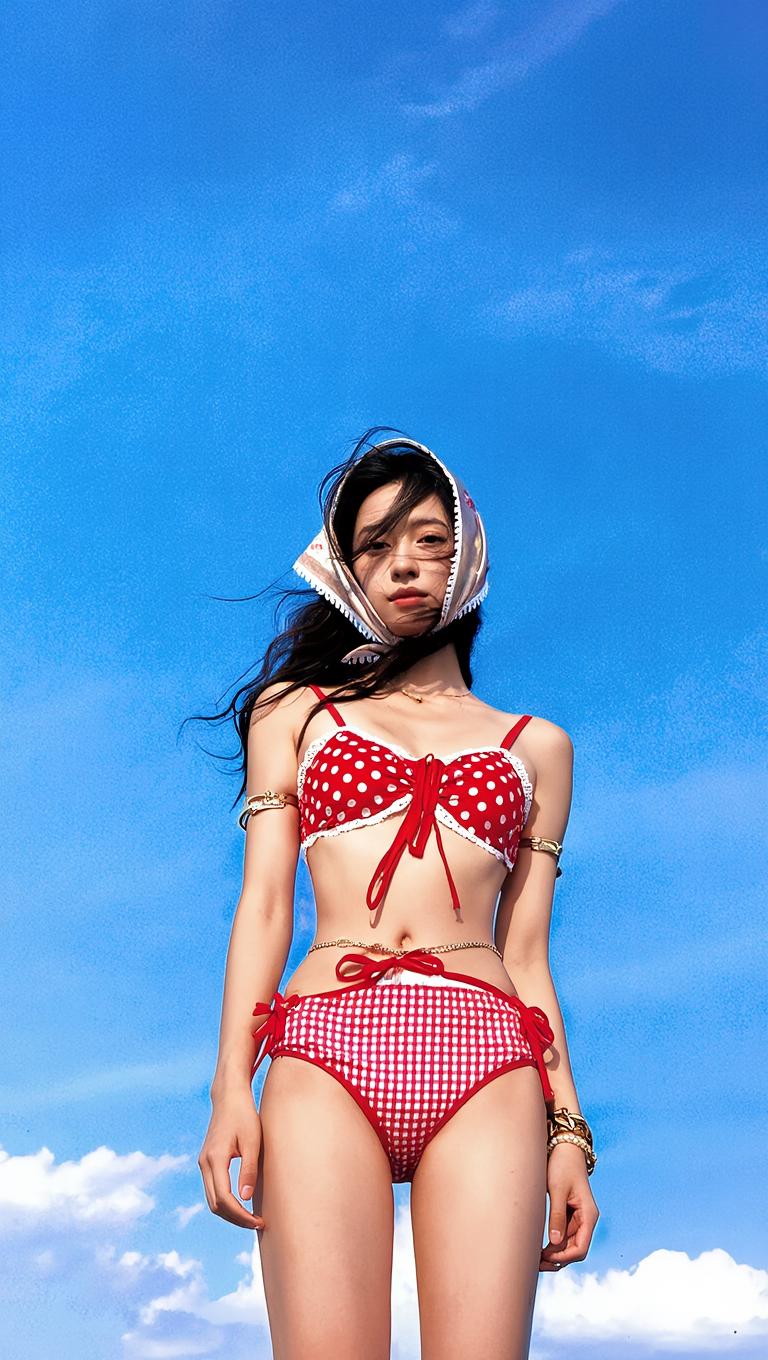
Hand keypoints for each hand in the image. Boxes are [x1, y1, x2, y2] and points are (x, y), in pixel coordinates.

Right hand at [198, 1091, 265, 1228]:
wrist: (229, 1096)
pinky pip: (213, 1189)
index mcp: (215, 1159)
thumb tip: (245, 1199)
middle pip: (215, 1204)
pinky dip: (225, 1201)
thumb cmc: (244, 1115)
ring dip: (230, 1212)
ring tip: (252, 1217)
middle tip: (258, 1223)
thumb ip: (248, 1170)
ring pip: (212, 1199)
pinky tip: (242, 1203)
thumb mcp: (252, 1141)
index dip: (241, 1215)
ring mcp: (203, 1163)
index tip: (259, 1221)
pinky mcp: (207, 1161)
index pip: (224, 1199)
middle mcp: (204, 1163)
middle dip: (235, 1218)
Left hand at [540, 1142, 599, 1270]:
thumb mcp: (557, 1190)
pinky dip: (553, 1245)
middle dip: (557, 1260)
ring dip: (554, 1255)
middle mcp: (586, 1220)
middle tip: (535, 1263)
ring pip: (568, 1246)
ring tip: (534, 1259)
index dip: (563, 1257)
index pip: (580, 1248)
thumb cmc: (562, 1165)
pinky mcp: (569, 1215)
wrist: (565, 1148)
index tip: (544, 1256)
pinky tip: (538, 1248)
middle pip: (574, 1251)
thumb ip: (557, 1215)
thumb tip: (555, 1242)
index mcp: (589, 1215)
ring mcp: (578, 1219)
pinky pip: (563, 1236)